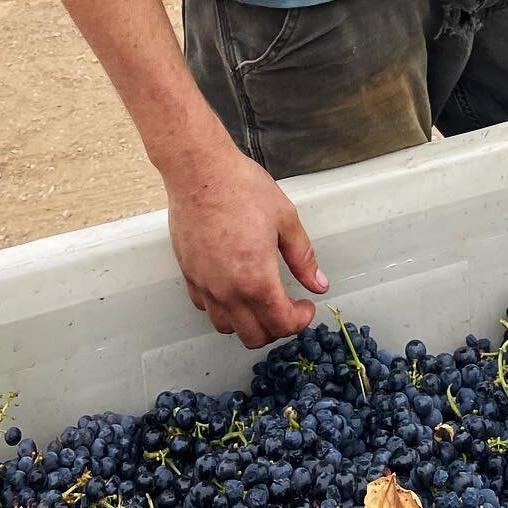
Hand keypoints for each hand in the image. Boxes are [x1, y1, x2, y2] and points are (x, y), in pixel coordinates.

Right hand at [166, 143, 329, 347]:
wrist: (199, 171)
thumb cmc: (242, 188)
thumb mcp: (285, 219)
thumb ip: (303, 258)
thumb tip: (318, 284)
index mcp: (257, 279)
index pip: (281, 324)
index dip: (300, 321)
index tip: (306, 306)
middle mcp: (228, 291)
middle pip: (254, 336)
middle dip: (277, 327)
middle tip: (287, 306)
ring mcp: (205, 285)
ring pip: (227, 327)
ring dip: (248, 322)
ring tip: (260, 299)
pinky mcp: (188, 275)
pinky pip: (206, 307)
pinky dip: (223, 307)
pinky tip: (233, 285)